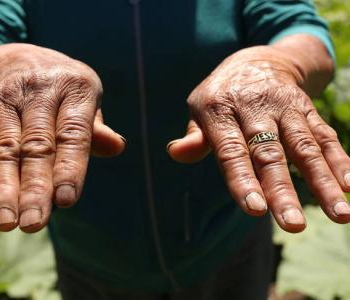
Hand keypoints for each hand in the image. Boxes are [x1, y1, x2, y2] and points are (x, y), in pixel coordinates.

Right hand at [0, 44, 124, 232]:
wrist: (24, 60)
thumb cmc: (66, 92)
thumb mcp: (86, 100)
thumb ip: (97, 130)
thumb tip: (118, 148)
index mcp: (75, 89)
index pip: (73, 133)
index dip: (69, 167)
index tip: (66, 201)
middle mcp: (40, 92)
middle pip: (37, 145)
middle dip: (34, 188)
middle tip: (33, 225)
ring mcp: (10, 102)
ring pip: (6, 148)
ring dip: (4, 188)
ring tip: (6, 223)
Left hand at [168, 44, 349, 232]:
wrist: (256, 59)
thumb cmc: (221, 96)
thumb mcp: (199, 108)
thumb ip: (194, 136)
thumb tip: (175, 153)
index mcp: (221, 110)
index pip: (231, 150)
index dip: (242, 179)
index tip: (255, 209)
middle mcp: (255, 107)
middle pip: (270, 153)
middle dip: (283, 190)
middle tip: (294, 226)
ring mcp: (284, 107)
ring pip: (305, 146)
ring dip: (324, 181)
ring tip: (340, 215)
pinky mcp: (306, 108)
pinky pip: (324, 134)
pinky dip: (339, 160)